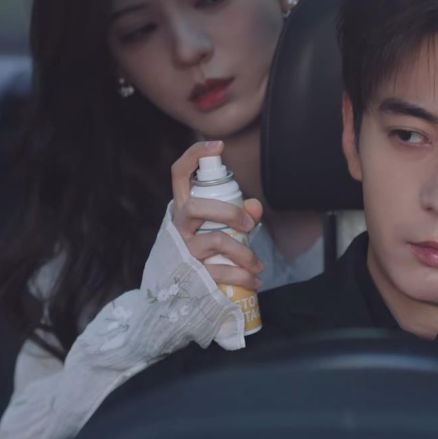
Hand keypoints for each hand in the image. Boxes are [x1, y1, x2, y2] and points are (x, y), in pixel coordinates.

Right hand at [170, 141, 264, 289]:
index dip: (195, 155)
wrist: (180, 292)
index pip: (179, 173)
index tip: (219, 146)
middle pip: (196, 207)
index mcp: (184, 207)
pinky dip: (243, 277)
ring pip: (214, 241)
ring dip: (244, 253)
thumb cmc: (206, 249)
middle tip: (251, 224)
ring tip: (258, 266)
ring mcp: (181, 248)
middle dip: (229, 212)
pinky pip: (220, 271)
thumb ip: (239, 213)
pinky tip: (254, 281)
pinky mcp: (189, 273)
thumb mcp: (220, 227)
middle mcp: (178, 225)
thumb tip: (254, 207)